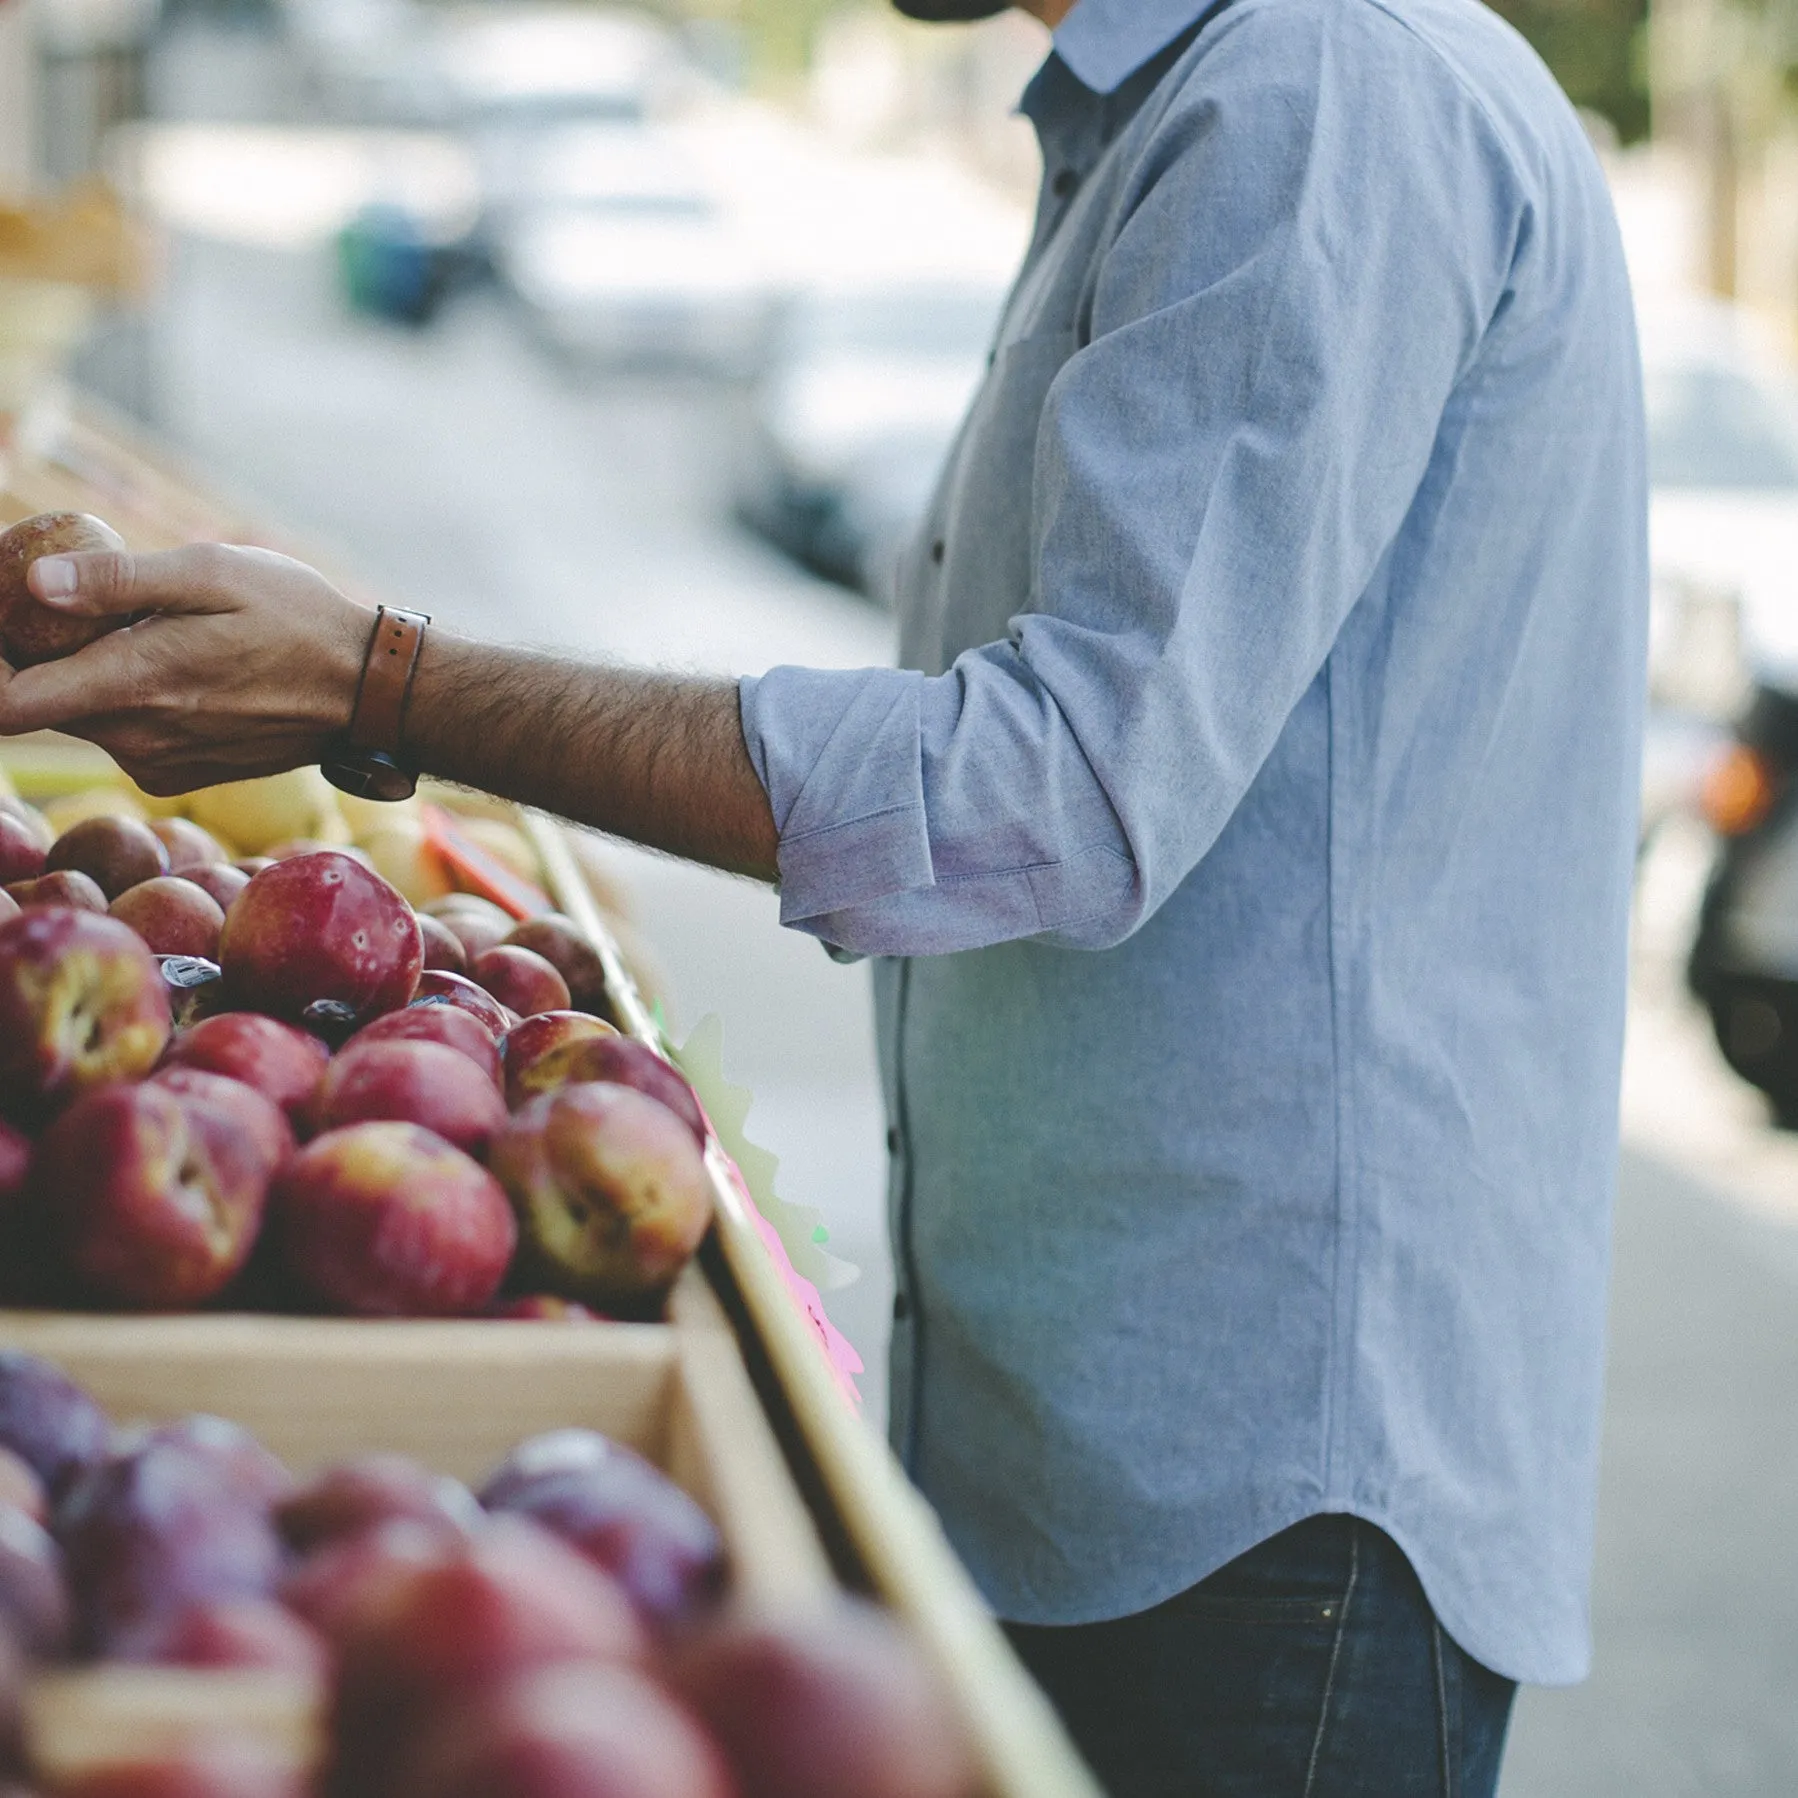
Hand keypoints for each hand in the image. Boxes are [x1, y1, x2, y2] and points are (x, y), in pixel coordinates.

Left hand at [0, 543, 372, 794]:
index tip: (0, 624)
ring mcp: (158, 762)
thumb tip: (34, 583)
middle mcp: (136, 736)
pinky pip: (122, 735)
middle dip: (33, 653)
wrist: (368, 692)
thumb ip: (120, 580)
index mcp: (133, 682)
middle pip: (37, 703)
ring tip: (135, 624)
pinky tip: (170, 662)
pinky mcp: (179, 772)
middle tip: (65, 596)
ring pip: (82, 716)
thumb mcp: (214, 574)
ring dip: (84, 672)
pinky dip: (123, 698)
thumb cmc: (296, 620)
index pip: (6, 703)